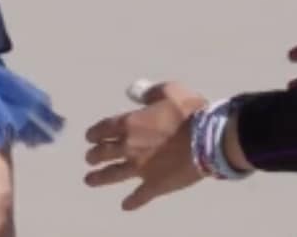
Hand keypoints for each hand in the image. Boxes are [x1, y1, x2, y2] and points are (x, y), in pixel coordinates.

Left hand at [85, 80, 207, 210]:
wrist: (208, 139)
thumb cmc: (189, 112)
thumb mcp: (168, 92)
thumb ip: (148, 92)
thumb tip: (134, 92)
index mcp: (129, 124)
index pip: (103, 129)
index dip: (94, 134)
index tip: (89, 138)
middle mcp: (129, 147)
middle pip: (104, 152)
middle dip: (94, 155)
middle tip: (89, 158)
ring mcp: (141, 168)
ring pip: (113, 174)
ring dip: (99, 178)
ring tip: (89, 180)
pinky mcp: (155, 184)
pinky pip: (140, 196)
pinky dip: (132, 202)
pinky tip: (125, 206)